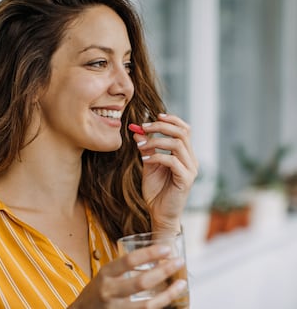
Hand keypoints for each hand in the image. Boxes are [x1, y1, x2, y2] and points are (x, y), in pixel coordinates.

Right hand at [68, 245, 186, 308]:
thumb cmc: (96, 292)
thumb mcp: (105, 275)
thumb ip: (123, 269)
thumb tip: (153, 257)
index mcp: (105, 274)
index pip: (129, 260)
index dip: (149, 254)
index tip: (166, 248)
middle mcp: (109, 291)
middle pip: (141, 282)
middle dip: (164, 271)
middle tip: (179, 261)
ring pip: (147, 304)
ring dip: (168, 294)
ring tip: (182, 283)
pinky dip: (160, 306)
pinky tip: (170, 299)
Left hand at [132, 113, 198, 231]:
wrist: (159, 214)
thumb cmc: (156, 191)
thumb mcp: (148, 165)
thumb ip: (146, 149)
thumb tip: (137, 131)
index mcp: (185, 155)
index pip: (185, 129)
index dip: (172, 120)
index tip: (155, 116)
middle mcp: (191, 160)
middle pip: (183, 133)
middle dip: (162, 126)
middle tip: (144, 126)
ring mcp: (190, 170)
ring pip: (178, 144)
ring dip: (156, 141)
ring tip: (141, 145)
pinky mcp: (186, 180)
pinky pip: (172, 162)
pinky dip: (157, 158)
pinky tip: (144, 161)